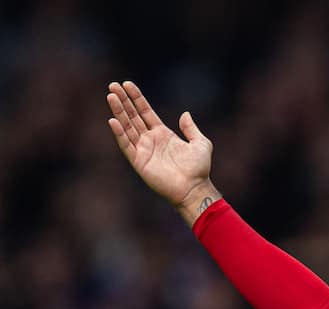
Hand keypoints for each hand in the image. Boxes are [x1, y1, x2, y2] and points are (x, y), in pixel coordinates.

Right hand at [106, 80, 219, 224]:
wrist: (195, 188)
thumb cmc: (199, 168)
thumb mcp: (200, 143)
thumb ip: (191, 129)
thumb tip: (185, 114)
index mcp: (163, 134)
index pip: (145, 112)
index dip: (136, 98)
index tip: (127, 84)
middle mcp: (150, 140)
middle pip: (133, 116)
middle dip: (123, 101)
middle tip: (113, 86)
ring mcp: (143, 150)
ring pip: (127, 127)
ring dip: (118, 112)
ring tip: (111, 96)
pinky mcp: (139, 161)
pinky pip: (126, 145)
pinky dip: (119, 133)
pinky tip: (113, 120)